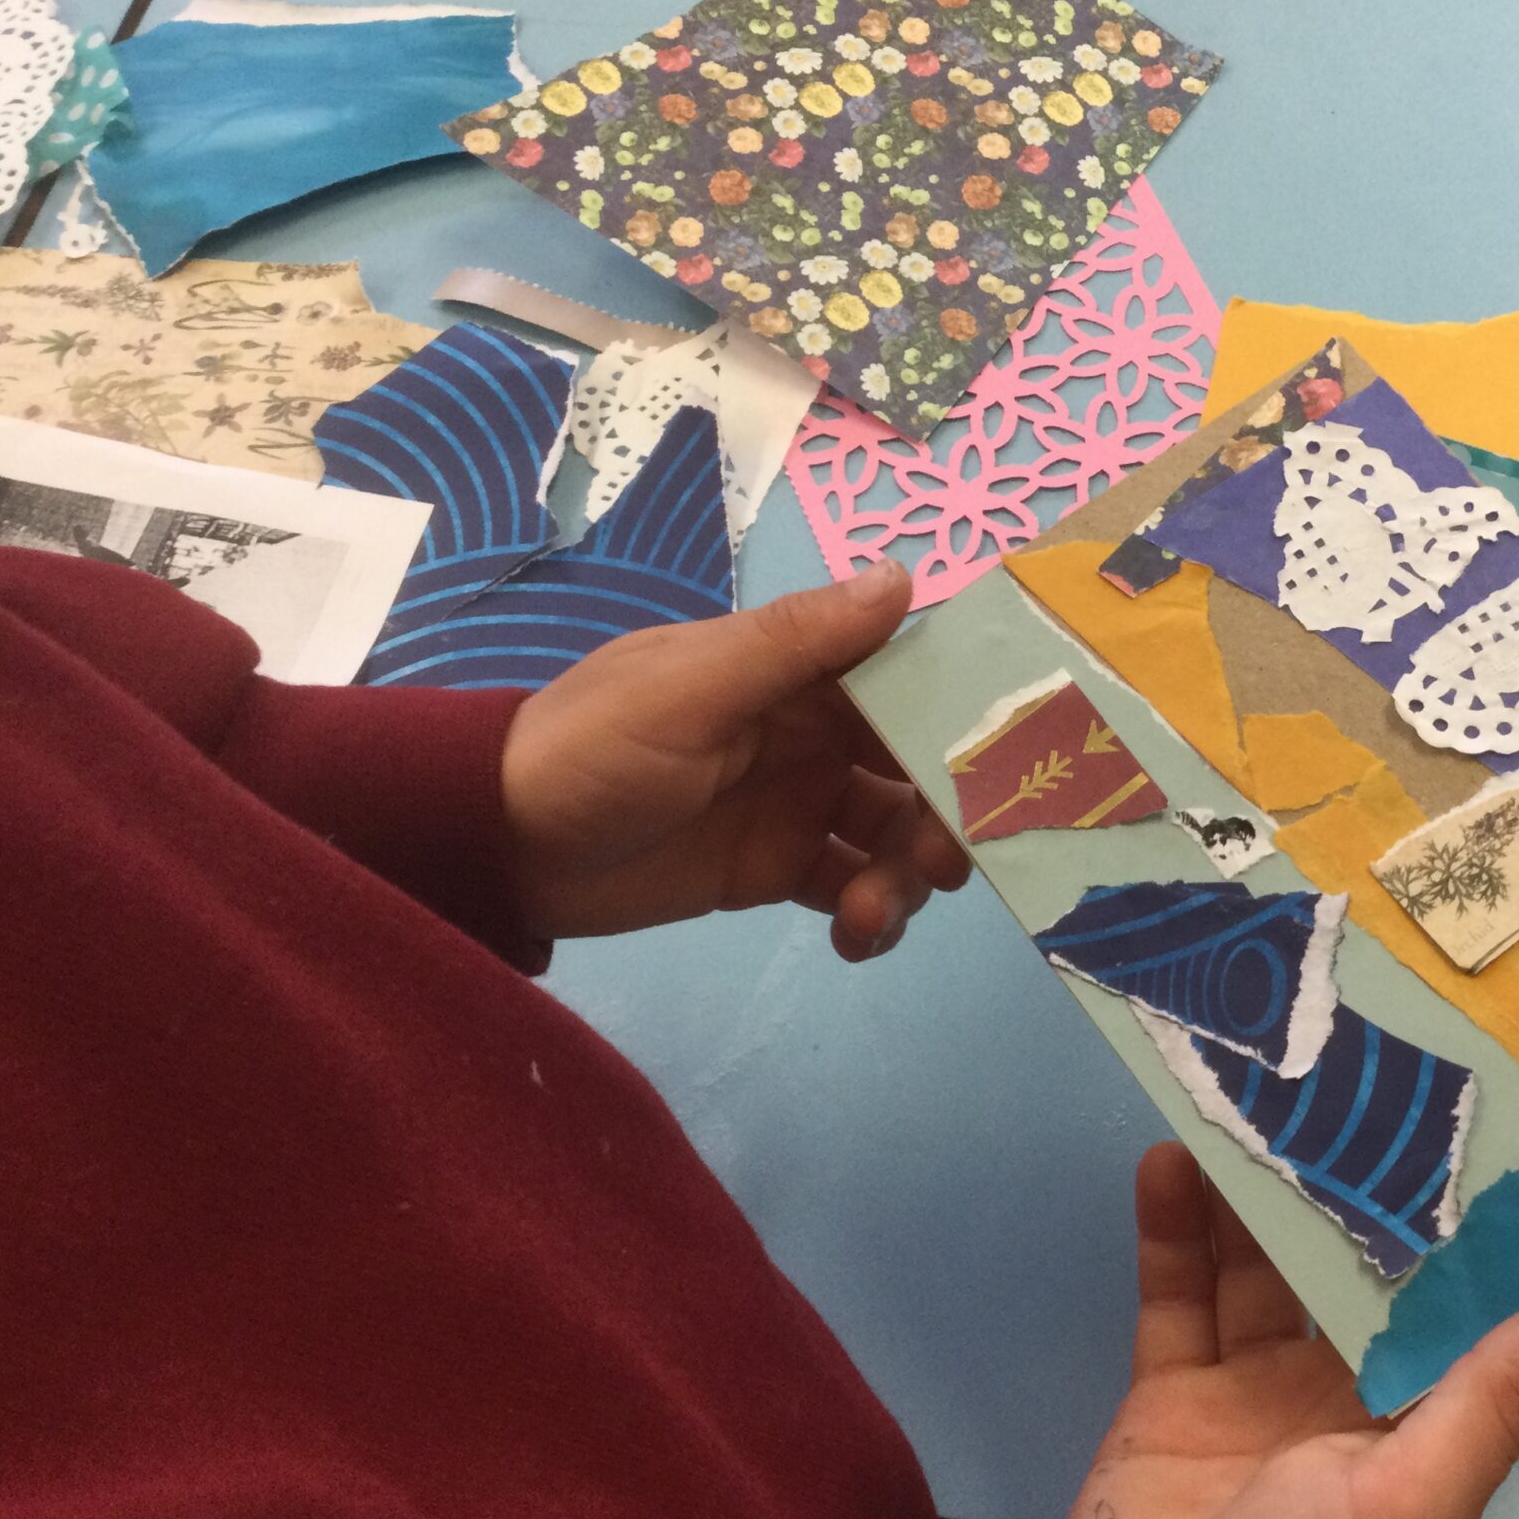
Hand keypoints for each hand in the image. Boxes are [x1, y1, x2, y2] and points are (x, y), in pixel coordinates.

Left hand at [500, 560, 968, 946]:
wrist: (500, 846)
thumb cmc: (590, 748)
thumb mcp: (691, 687)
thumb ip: (796, 642)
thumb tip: (902, 578)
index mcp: (792, 669)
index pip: (905, 676)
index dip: (963, 711)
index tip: (1017, 754)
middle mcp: (809, 730)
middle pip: (916, 763)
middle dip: (946, 811)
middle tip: (949, 862)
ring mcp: (796, 802)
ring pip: (894, 833)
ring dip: (908, 873)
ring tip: (875, 914)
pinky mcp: (775, 869)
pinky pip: (853, 887)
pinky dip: (872, 914)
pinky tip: (856, 939)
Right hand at [1048, 1144, 1518, 1518]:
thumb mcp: (1415, 1504)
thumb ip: (1497, 1399)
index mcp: (1423, 1440)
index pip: (1455, 1315)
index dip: (1459, 1230)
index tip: (1464, 1128)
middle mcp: (1344, 1408)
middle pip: (1352, 1277)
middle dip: (1348, 1190)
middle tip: (1342, 1079)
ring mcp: (1253, 1399)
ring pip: (1263, 1272)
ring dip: (1257, 1195)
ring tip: (1254, 1098)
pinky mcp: (1172, 1397)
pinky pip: (1179, 1297)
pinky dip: (1175, 1230)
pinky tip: (1172, 1158)